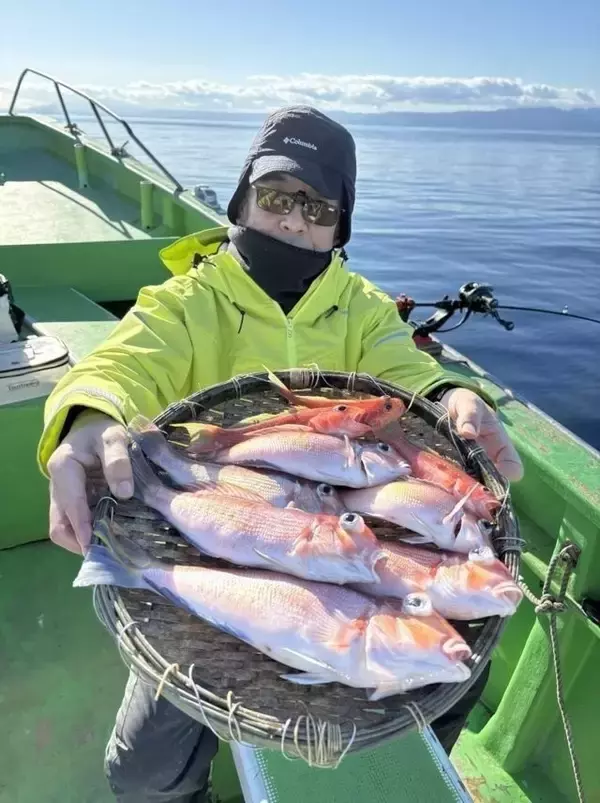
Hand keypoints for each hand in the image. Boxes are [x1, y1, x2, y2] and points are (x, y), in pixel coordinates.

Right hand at [47, 409, 132, 554]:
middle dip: (80, 541)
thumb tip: (123, 492)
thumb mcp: (114, 437)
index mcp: (63, 468)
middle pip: (59, 525)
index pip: (70, 503)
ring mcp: (62, 497)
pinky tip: (111, 537)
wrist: (93, 426)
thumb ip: (118, 461)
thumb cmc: (102, 430)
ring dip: (84, 540)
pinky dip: (89, 533)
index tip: (94, 545)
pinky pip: (75, 523)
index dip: (82, 526)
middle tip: (107, 552)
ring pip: (64, 528)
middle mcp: (57, 486)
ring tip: (111, 549)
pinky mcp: (72, 502)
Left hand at [439, 388, 522, 481]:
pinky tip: (443, 479)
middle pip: (493, 482)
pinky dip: (453, 482)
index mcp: (500, 444)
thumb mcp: (469, 403)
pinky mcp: (458, 466)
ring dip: (466, 485)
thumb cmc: (466, 403)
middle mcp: (490, 458)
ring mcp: (473, 464)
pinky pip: (459, 480)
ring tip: (452, 481)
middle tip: (465, 482)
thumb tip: (468, 432)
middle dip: (482, 485)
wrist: (449, 404)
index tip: (487, 473)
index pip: (513, 467)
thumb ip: (470, 414)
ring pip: (476, 484)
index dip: (505, 474)